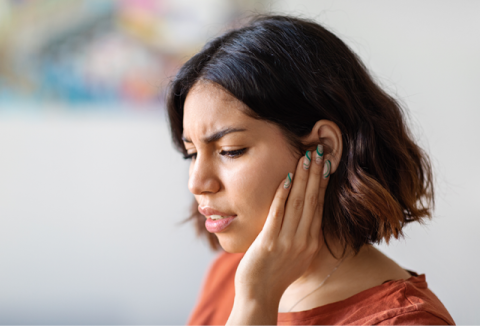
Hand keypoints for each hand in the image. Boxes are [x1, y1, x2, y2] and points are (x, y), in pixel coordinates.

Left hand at [227, 144, 330, 324]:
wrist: (259, 295)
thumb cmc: (274, 274)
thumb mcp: (296, 255)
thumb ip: (301, 235)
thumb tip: (304, 215)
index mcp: (311, 242)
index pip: (320, 206)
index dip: (322, 183)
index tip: (324, 164)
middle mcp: (304, 240)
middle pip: (313, 200)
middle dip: (316, 174)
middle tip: (319, 151)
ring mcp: (288, 241)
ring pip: (298, 203)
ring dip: (302, 178)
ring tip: (306, 157)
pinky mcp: (270, 242)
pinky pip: (278, 213)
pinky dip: (283, 194)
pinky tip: (286, 177)